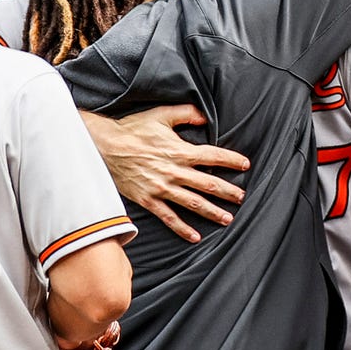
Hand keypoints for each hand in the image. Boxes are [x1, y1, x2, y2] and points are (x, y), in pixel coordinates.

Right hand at [81, 105, 247, 242]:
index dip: (231, 160)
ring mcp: (162, 188)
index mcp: (180, 150)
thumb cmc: (133, 129)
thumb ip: (186, 113)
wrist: (106, 146)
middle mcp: (174, 171)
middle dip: (228, 192)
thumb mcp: (161, 115)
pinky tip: (195, 236)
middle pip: (208, 184)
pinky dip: (182, 228)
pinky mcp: (149, 199)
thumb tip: (206, 116)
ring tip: (227, 218)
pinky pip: (168, 217)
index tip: (245, 165)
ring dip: (212, 212)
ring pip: (193, 203)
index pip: (213, 156)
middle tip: (241, 197)